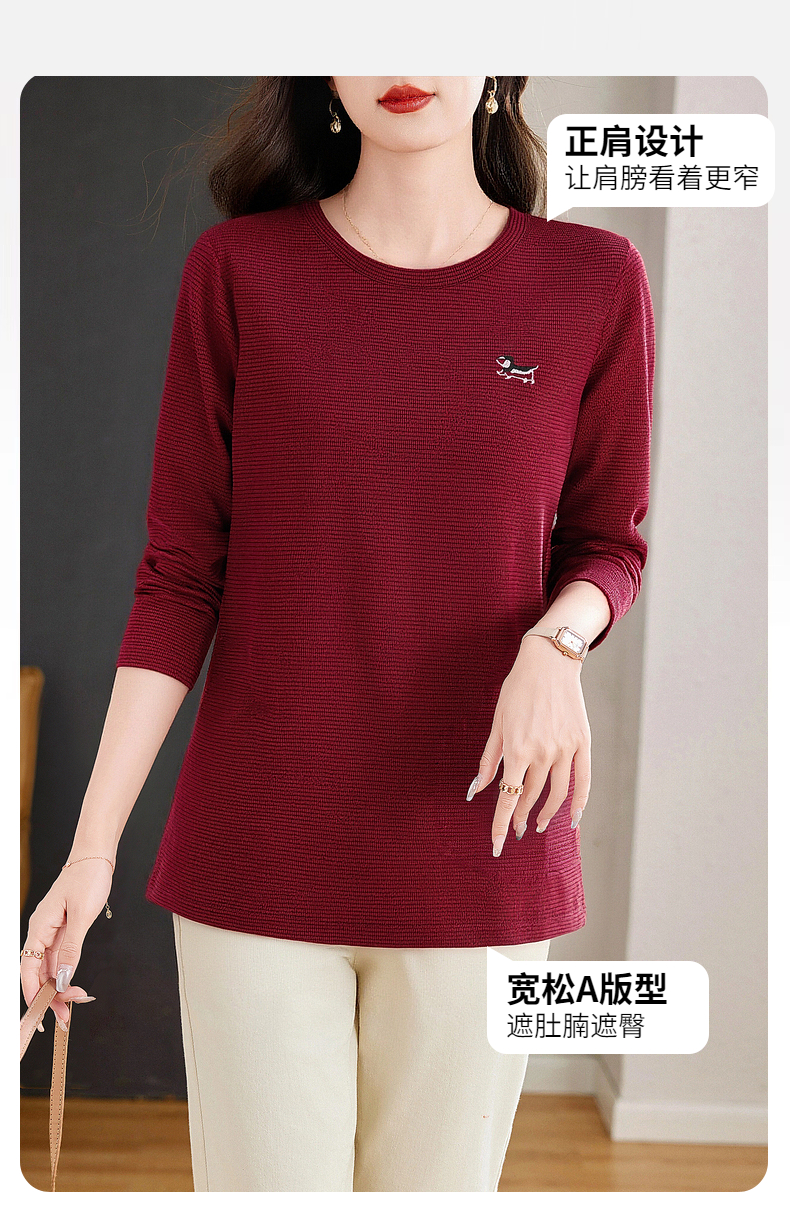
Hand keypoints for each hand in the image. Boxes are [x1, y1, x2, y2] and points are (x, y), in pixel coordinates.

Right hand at [20, 860, 110, 1028]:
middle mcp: (41, 930)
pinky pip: (58, 957)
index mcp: (39, 926)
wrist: (95, 856)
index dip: (32, 994)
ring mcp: (51, 930)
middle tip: (66, 1017)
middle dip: (48, 996)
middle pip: (37, 971)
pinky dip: (65, 973)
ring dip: (59, 987)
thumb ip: (72, 948)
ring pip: (49, 967)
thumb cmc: (88, 878)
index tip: (41, 1016)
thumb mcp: (83, 915)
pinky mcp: (63, 929)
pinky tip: (72, 985)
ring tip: (74, 1005)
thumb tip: (63, 979)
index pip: (28, 969)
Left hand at [468, 636, 591, 855]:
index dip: (500, 824)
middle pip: (530, 797)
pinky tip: (572, 818)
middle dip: (520, 817)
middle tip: (515, 829)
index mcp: (516, 750)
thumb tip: (477, 790)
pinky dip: (579, 803)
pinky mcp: (582, 743)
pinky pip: (583, 781)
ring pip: (556, 794)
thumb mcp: (497, 723)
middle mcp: (541, 753)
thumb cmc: (517, 691)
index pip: (507, 798)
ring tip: (536, 824)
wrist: (549, 664)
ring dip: (545, 814)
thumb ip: (489, 760)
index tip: (497, 845)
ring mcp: (564, 750)